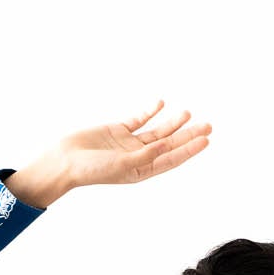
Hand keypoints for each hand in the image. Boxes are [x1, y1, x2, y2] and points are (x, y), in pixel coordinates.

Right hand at [5, 101, 210, 206]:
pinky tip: (161, 104)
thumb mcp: (122, 165)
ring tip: (189, 113)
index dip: (189, 150)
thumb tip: (167, 144)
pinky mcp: (117, 130)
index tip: (206, 140)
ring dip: (172, 122)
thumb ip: (146, 155)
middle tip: (208, 126)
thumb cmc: (91, 170)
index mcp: (142, 171)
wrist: (65, 161)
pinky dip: (149, 112)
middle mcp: (138, 157)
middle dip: (188, 135)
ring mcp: (128, 143)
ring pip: (156, 131)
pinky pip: (138, 120)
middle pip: (169, 144)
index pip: (171, 159)